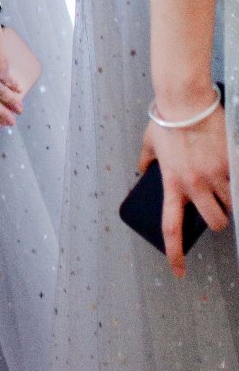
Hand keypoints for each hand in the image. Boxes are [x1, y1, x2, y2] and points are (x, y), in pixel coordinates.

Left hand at [138, 107, 231, 279]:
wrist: (185, 100)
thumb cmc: (167, 119)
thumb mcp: (150, 143)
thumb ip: (145, 160)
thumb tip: (141, 170)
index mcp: (171, 183)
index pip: (172, 228)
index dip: (175, 253)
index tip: (178, 270)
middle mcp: (194, 184)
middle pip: (214, 222)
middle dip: (218, 221)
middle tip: (216, 210)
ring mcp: (215, 175)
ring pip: (231, 205)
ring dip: (230, 202)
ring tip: (224, 188)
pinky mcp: (230, 163)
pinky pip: (238, 184)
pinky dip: (236, 181)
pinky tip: (230, 167)